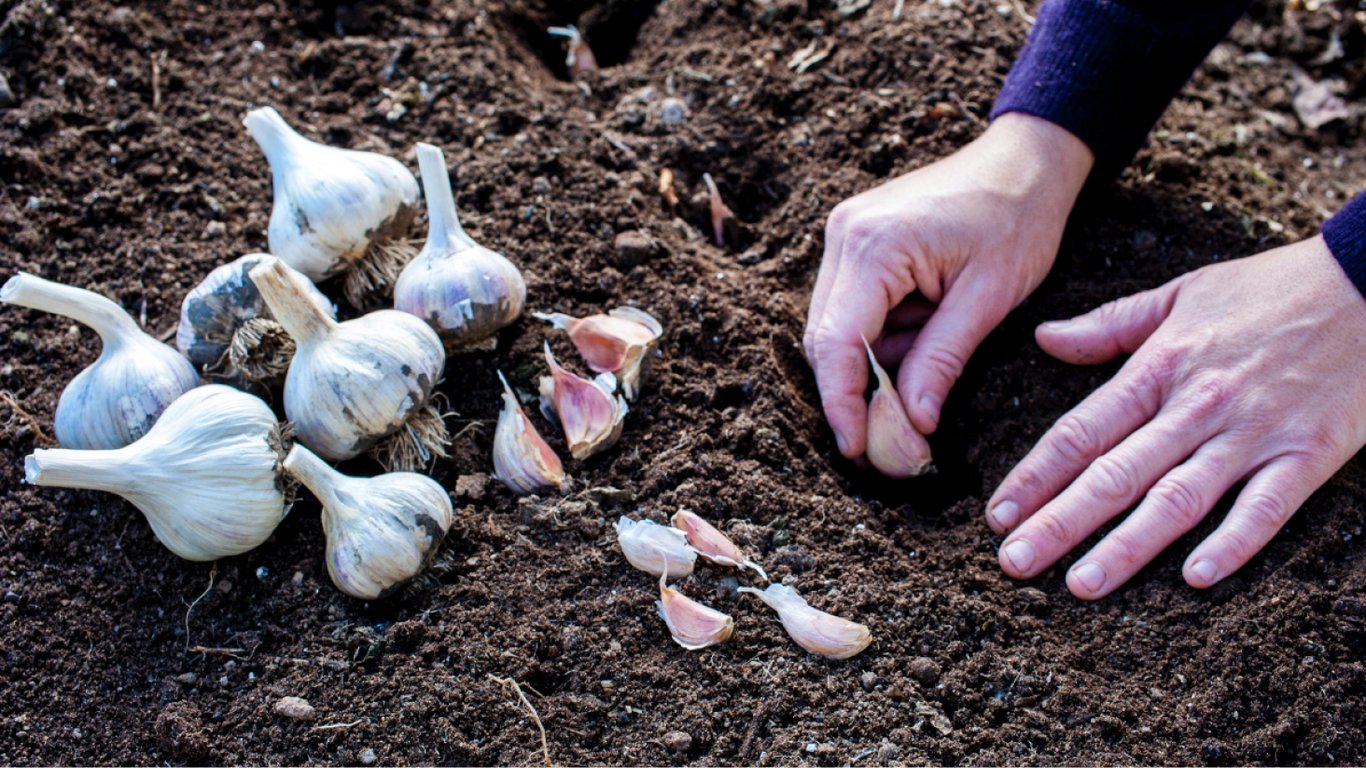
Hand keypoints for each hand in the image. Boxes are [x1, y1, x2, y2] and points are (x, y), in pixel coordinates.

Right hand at [805, 113, 1093, 460]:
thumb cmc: (1018, 218)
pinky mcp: (857, 242)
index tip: (857, 450)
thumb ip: (942, 360)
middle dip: (855, 392)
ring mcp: (845, 235)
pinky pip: (853, 308)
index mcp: (874, 246)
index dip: (842, 403)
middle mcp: (844, 236)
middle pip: (825, 339)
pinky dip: (880, 338)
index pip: (837, 343)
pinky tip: (921, 338)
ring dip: (873, 363)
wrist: (1026, 160)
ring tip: (926, 372)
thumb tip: (914, 425)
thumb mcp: (989, 298)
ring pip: (836, 328)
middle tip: (892, 440)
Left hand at [987, 236, 1365, 597]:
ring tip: (1081, 584)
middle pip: (1115, 473)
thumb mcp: (1181, 293)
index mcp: (1160, 367)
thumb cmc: (1270, 289)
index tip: (997, 514)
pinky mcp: (1308, 453)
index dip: (1035, 475)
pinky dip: (1232, 542)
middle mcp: (1197, 405)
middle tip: (1013, 564)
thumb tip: (1044, 338)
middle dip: (1059, 522)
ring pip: (1178, 498)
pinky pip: (1266, 507)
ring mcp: (1253, 432)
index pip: (1081, 432)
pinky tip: (1195, 578)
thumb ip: (1110, 324)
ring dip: (1127, 545)